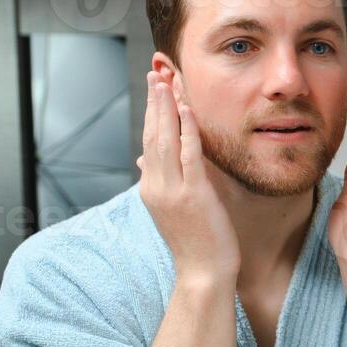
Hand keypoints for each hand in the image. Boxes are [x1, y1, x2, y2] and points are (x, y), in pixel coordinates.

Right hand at [139, 70, 239, 285]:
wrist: (203, 274)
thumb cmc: (196, 243)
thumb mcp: (172, 209)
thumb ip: (161, 182)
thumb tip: (143, 161)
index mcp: (151, 188)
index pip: (149, 141)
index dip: (152, 113)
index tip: (155, 88)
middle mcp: (156, 186)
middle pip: (152, 134)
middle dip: (154, 102)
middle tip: (157, 72)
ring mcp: (173, 191)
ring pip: (165, 139)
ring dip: (166, 108)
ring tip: (167, 81)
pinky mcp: (193, 195)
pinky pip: (189, 155)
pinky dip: (187, 130)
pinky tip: (187, 109)